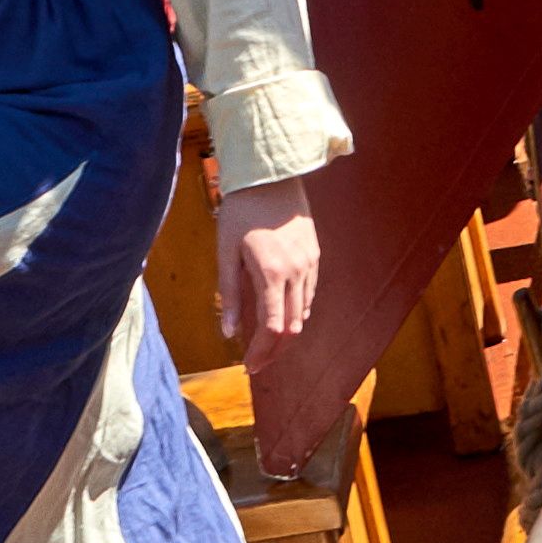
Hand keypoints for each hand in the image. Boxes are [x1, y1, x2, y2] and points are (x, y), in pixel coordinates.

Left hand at [211, 179, 326, 440]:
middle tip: (256, 364)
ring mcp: (310, 264)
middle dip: (275, 352)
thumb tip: (229, 333)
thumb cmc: (241, 211)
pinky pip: (310, 295)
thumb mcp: (226, 251)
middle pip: (293, 329)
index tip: (249, 367)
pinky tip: (281, 315)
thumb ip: (229, 295)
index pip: (273, 329)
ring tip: (266, 344)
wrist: (271, 175)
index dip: (262, 354)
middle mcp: (297, 273)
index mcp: (271, 274)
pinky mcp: (315, 256)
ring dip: (287, 335)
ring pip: (305, 314)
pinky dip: (297, 312)